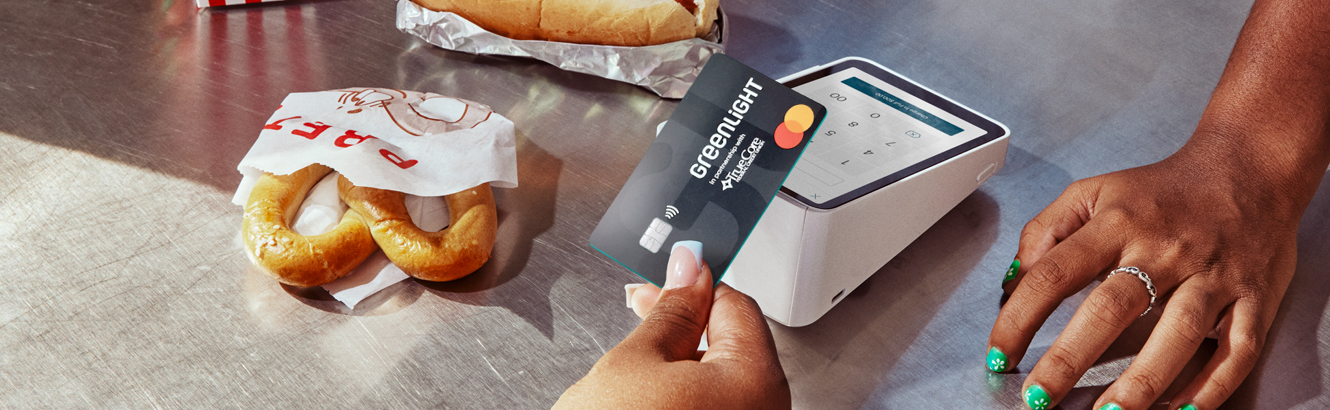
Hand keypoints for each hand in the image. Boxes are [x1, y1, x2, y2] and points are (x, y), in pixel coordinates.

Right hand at [554, 241, 789, 409]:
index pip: (734, 302)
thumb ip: (669, 308)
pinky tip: (646, 401)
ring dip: (681, 363)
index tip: (663, 273)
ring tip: (634, 371)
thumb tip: (688, 265)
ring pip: (722, 380)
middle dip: (685, 323)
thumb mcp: (635, 361)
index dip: (691, 281)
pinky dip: (684, 397)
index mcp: (756, 378)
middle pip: (733, 343)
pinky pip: (714, 409)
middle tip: (641, 311)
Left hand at [987, 145, 1306, 409]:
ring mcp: (1213, 275)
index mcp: (1118, 223)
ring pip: (1179, 331)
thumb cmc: (1164, 190)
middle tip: (1040, 396)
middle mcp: (1165, 249)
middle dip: (1071, 358)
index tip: (998, 353)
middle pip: (1112, 307)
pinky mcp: (1254, 297)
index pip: (1056, 273)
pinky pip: (1237, 348)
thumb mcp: (1094, 191)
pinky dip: (1212, 385)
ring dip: (1144, 379)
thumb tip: (1015, 278)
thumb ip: (1046, 229)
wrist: (1248, 168)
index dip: (1020, 317)